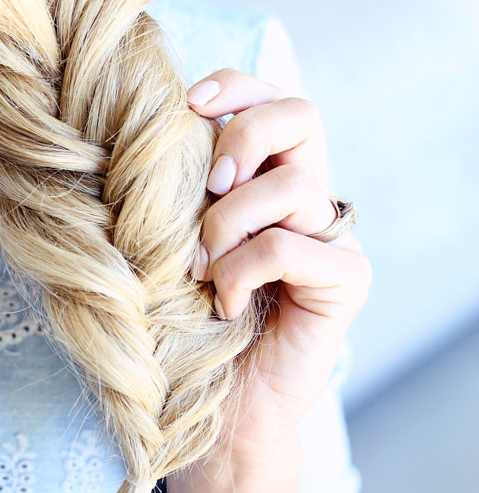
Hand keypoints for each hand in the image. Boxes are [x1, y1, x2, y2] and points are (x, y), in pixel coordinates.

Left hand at [185, 68, 371, 464]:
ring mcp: (329, 237)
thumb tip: (149, 123)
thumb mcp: (170, 236)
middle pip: (301, 114)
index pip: (269, 98)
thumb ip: (177, 184)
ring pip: (293, 184)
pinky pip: (290, 247)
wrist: (210, 406)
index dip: (235, 86)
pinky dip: (242, 271)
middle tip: (209, 186)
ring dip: (229, 222)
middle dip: (244, 136)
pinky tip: (224, 305)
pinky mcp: (345, 280)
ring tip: (200, 268)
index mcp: (264, 175)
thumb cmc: (179, 318)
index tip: (186, 104)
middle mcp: (305, 196)